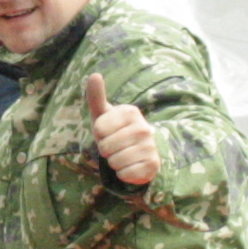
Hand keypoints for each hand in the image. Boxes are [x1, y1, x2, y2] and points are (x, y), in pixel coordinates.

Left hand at [84, 73, 158, 187]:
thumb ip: (96, 96)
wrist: (137, 153)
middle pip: (105, 147)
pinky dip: (123, 173)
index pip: (99, 129)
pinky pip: (125, 174)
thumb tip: (94, 75)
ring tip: (122, 155)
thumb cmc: (114, 131)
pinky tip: (131, 166)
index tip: (108, 132)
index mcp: (130, 112)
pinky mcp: (153, 165)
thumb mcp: (103, 114)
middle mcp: (143, 127)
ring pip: (115, 161)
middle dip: (106, 150)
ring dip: (114, 162)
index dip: (99, 135)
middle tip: (115, 146)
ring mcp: (150, 146)